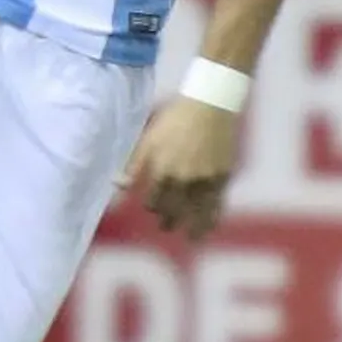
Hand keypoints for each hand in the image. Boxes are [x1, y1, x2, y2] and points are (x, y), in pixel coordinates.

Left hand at [121, 97, 241, 241]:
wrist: (210, 104)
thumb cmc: (175, 119)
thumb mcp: (149, 138)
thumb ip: (134, 163)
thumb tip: (118, 185)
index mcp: (162, 169)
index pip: (153, 201)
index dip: (152, 206)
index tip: (153, 208)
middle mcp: (182, 178)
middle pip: (173, 210)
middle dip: (168, 220)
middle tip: (166, 225)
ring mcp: (204, 179)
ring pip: (196, 213)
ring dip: (192, 228)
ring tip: (190, 237)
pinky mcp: (222, 176)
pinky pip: (217, 205)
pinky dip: (211, 218)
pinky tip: (209, 226)